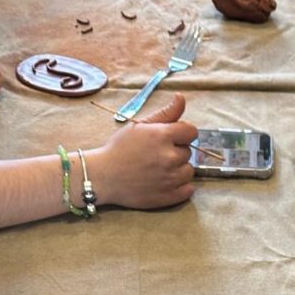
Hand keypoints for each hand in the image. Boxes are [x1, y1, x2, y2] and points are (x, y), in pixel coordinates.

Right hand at [89, 93, 196, 209]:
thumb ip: (165, 113)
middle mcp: (169, 157)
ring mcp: (170, 179)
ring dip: (179, 169)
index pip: (191, 131)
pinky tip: (165, 182)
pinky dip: (181, 186)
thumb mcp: (139, 126)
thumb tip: (181, 97)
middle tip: (156, 155)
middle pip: (188, 152)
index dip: (181, 134)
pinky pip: (189, 189)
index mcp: (162, 136)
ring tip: (159, 169)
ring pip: (189, 170)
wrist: (103, 177)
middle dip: (175, 151)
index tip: (170, 138)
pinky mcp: (169, 196)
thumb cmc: (119, 149)